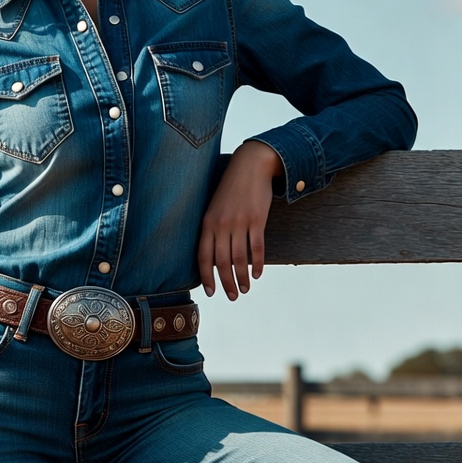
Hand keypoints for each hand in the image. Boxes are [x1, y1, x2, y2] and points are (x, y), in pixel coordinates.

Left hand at [198, 141, 284, 299]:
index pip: (203, 257)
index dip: (206, 277)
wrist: (250, 166)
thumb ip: (212, 230)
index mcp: (207, 223)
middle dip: (226, 283)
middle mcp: (221, 225)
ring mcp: (239, 222)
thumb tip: (214, 257)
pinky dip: (258, 264)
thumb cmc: (231, 189)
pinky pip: (257, 248)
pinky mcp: (256, 220)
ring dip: (242, 278)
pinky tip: (258, 274)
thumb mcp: (214, 207)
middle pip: (222, 262)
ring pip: (239, 258)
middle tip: (233, 296)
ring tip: (246, 289)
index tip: (211, 292)